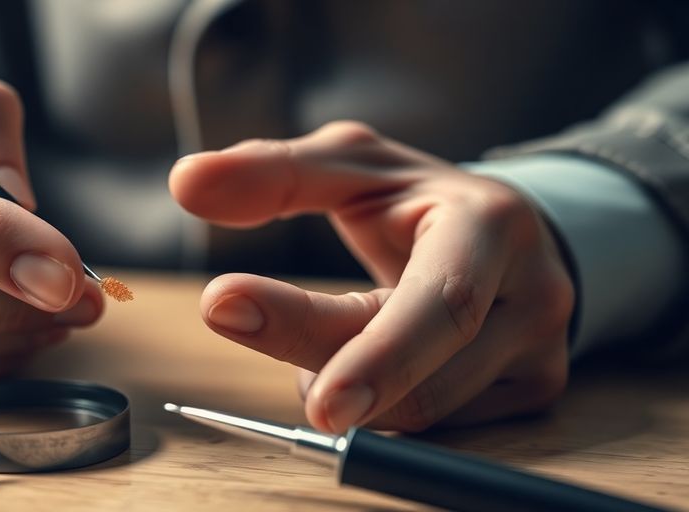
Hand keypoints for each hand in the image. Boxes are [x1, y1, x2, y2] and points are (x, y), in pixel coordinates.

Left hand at [170, 122, 574, 431]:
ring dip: (346, 388)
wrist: (508, 234)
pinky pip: (437, 428)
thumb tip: (185, 182)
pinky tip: (367, 364)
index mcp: (493, 227)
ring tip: (324, 338)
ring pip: (422, 416)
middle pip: (424, 380)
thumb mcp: (347, 165)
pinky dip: (379, 405)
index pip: (439, 306)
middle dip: (328, 374)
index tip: (276, 352)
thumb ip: (270, 173)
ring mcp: (542, 355)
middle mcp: (534, 297)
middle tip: (238, 323)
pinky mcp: (535, 393)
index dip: (370, 354)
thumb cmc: (416, 198)